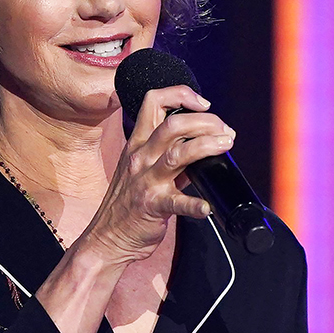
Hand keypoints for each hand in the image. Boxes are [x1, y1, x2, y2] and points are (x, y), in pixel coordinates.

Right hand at [82, 84, 233, 261]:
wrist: (107, 237)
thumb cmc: (127, 204)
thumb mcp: (141, 169)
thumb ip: (168, 155)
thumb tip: (202, 146)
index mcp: (138, 143)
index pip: (155, 101)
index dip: (181, 94)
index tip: (203, 104)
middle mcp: (140, 157)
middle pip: (173, 124)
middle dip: (205, 121)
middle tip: (225, 132)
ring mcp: (146, 181)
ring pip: (178, 154)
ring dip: (206, 146)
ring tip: (226, 145)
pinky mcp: (152, 206)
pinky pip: (177, 203)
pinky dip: (195, 205)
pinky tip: (207, 208)